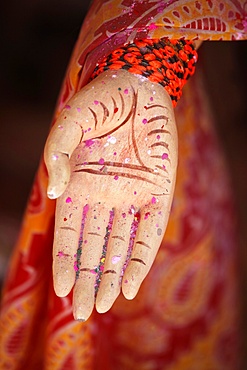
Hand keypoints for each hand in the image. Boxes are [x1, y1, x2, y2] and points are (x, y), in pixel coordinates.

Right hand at [44, 70, 177, 319]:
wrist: (139, 84)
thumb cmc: (101, 99)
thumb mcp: (70, 121)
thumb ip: (56, 154)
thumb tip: (54, 193)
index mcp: (79, 185)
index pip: (69, 233)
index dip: (65, 261)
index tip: (63, 290)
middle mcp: (104, 197)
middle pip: (93, 247)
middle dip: (88, 279)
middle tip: (82, 312)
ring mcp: (132, 197)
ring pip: (119, 246)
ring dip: (112, 277)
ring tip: (103, 306)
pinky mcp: (158, 193)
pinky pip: (148, 232)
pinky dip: (140, 258)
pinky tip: (132, 285)